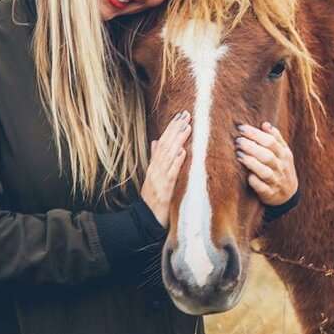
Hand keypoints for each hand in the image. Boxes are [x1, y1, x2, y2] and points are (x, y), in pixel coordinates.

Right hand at [141, 111, 191, 226]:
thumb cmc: (153, 198)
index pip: (163, 141)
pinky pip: (171, 174)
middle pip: (166, 145)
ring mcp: (159, 178)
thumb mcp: (153, 175)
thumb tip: (154, 141)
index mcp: (154, 165)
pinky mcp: (164, 189)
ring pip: (168, 155)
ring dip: (178, 140)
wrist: (146, 219)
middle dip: (176, 128)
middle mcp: (156, 169)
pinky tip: (183, 152)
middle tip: (187, 114)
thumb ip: (154, 157)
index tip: (181, 115)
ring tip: (187, 127)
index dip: (171, 127)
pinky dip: (176, 162)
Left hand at [235, 122, 297, 205]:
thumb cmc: (281, 168)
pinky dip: (254, 181)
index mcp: (284, 154)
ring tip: (238, 154)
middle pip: (267, 155)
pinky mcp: (270, 194)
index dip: (255, 134)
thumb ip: (276, 138)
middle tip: (237, 141)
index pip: (270, 141)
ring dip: (251, 162)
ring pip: (264, 171)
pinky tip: (246, 175)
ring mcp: (276, 181)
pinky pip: (261, 188)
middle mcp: (281, 167)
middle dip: (251, 146)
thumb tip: (265, 124)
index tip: (241, 128)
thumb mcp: (283, 153)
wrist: (288, 195)